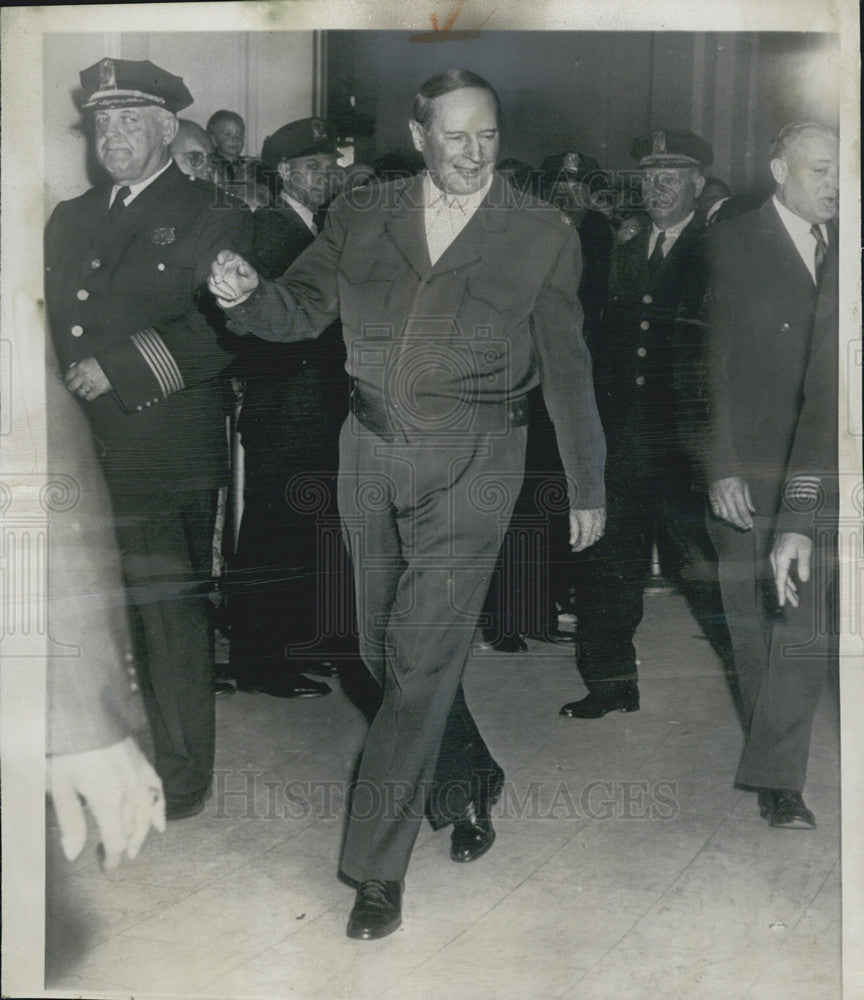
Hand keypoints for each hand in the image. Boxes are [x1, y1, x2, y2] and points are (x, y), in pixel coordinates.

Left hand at [48, 736, 165, 869]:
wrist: (88, 714)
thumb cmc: (70, 750)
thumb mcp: (60, 787)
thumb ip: (71, 821)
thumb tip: (74, 853)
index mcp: (109, 799)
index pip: (117, 840)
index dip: (114, 858)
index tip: (107, 867)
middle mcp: (130, 791)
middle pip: (133, 830)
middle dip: (125, 847)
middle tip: (116, 860)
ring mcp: (141, 777)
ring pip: (148, 814)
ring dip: (143, 833)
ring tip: (137, 848)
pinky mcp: (144, 765)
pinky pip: (158, 791)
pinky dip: (160, 809)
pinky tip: (160, 823)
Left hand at [64, 357, 111, 401]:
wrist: (115, 364)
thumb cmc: (102, 362)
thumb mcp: (88, 360)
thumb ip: (80, 366)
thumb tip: (72, 368)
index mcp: (80, 367)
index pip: (68, 376)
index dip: (67, 380)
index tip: (69, 382)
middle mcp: (84, 376)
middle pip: (71, 387)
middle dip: (72, 388)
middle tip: (74, 388)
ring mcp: (91, 383)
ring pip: (79, 393)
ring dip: (81, 392)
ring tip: (85, 390)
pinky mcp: (98, 389)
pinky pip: (89, 397)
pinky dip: (89, 396)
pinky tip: (91, 393)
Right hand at [208, 250, 258, 307]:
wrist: (245, 290)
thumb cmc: (249, 279)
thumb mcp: (252, 276)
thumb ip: (248, 271)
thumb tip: (241, 268)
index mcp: (232, 258)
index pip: (226, 254)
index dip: (222, 256)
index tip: (220, 260)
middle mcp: (222, 265)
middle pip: (214, 266)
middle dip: (215, 273)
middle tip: (218, 280)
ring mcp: (217, 274)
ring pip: (211, 278)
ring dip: (217, 286)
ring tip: (229, 294)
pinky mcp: (214, 283)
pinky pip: (212, 287)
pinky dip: (218, 292)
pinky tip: (226, 296)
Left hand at [569, 507, 605, 551]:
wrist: (589, 492)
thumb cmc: (579, 504)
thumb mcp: (573, 518)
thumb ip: (574, 531)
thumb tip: (573, 542)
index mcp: (588, 526)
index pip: (585, 543)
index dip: (579, 548)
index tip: (574, 549)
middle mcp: (596, 526)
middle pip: (591, 541)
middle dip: (583, 544)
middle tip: (575, 543)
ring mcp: (602, 522)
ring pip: (597, 536)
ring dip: (589, 539)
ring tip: (582, 537)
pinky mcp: (604, 518)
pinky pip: (601, 530)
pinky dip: (596, 533)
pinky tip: (590, 532)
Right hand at [709, 476, 754, 529]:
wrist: (719, 468)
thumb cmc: (734, 476)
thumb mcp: (744, 485)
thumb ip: (748, 500)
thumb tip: (752, 512)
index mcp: (736, 492)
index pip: (742, 510)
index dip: (747, 519)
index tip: (750, 525)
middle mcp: (727, 496)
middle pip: (733, 515)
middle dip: (740, 523)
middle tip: (745, 528)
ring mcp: (718, 497)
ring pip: (724, 515)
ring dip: (731, 522)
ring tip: (737, 525)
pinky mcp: (712, 498)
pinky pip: (716, 511)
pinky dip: (722, 517)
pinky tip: (727, 519)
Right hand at [770, 531, 811, 607]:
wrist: (793, 524)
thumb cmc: (800, 536)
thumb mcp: (805, 550)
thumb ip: (804, 565)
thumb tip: (803, 579)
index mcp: (781, 559)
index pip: (780, 580)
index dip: (781, 592)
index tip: (782, 603)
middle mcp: (776, 560)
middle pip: (780, 581)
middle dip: (787, 593)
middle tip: (794, 604)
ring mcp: (776, 558)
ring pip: (781, 577)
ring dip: (788, 588)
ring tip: (795, 598)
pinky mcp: (778, 557)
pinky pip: (781, 572)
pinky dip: (787, 580)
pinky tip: (792, 585)